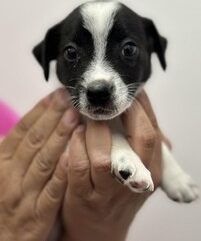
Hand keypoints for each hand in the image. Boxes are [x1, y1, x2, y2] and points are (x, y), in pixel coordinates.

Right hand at [0, 89, 79, 240]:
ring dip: (58, 138)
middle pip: (34, 141)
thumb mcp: (5, 170)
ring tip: (74, 118)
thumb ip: (18, 148)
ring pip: (42, 162)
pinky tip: (70, 157)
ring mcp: (24, 195)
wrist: (3, 240)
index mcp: (2, 161)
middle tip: (69, 98)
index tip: (56, 95)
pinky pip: (50, 193)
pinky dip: (59, 175)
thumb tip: (34, 121)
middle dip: (52, 117)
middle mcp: (11, 175)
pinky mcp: (37, 215)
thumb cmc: (7, 198)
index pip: (23, 130)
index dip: (40, 111)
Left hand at [61, 90, 168, 240]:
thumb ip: (145, 148)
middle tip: (112, 99)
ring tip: (88, 117)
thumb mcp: (139, 174)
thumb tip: (153, 120)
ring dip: (95, 130)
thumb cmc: (119, 193)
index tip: (132, 90)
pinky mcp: (84, 197)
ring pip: (104, 154)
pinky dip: (76, 146)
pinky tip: (75, 135)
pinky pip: (79, 166)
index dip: (142, 106)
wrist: (99, 230)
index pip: (152, 131)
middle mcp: (137, 180)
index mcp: (152, 170)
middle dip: (126, 111)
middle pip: (140, 138)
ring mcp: (110, 191)